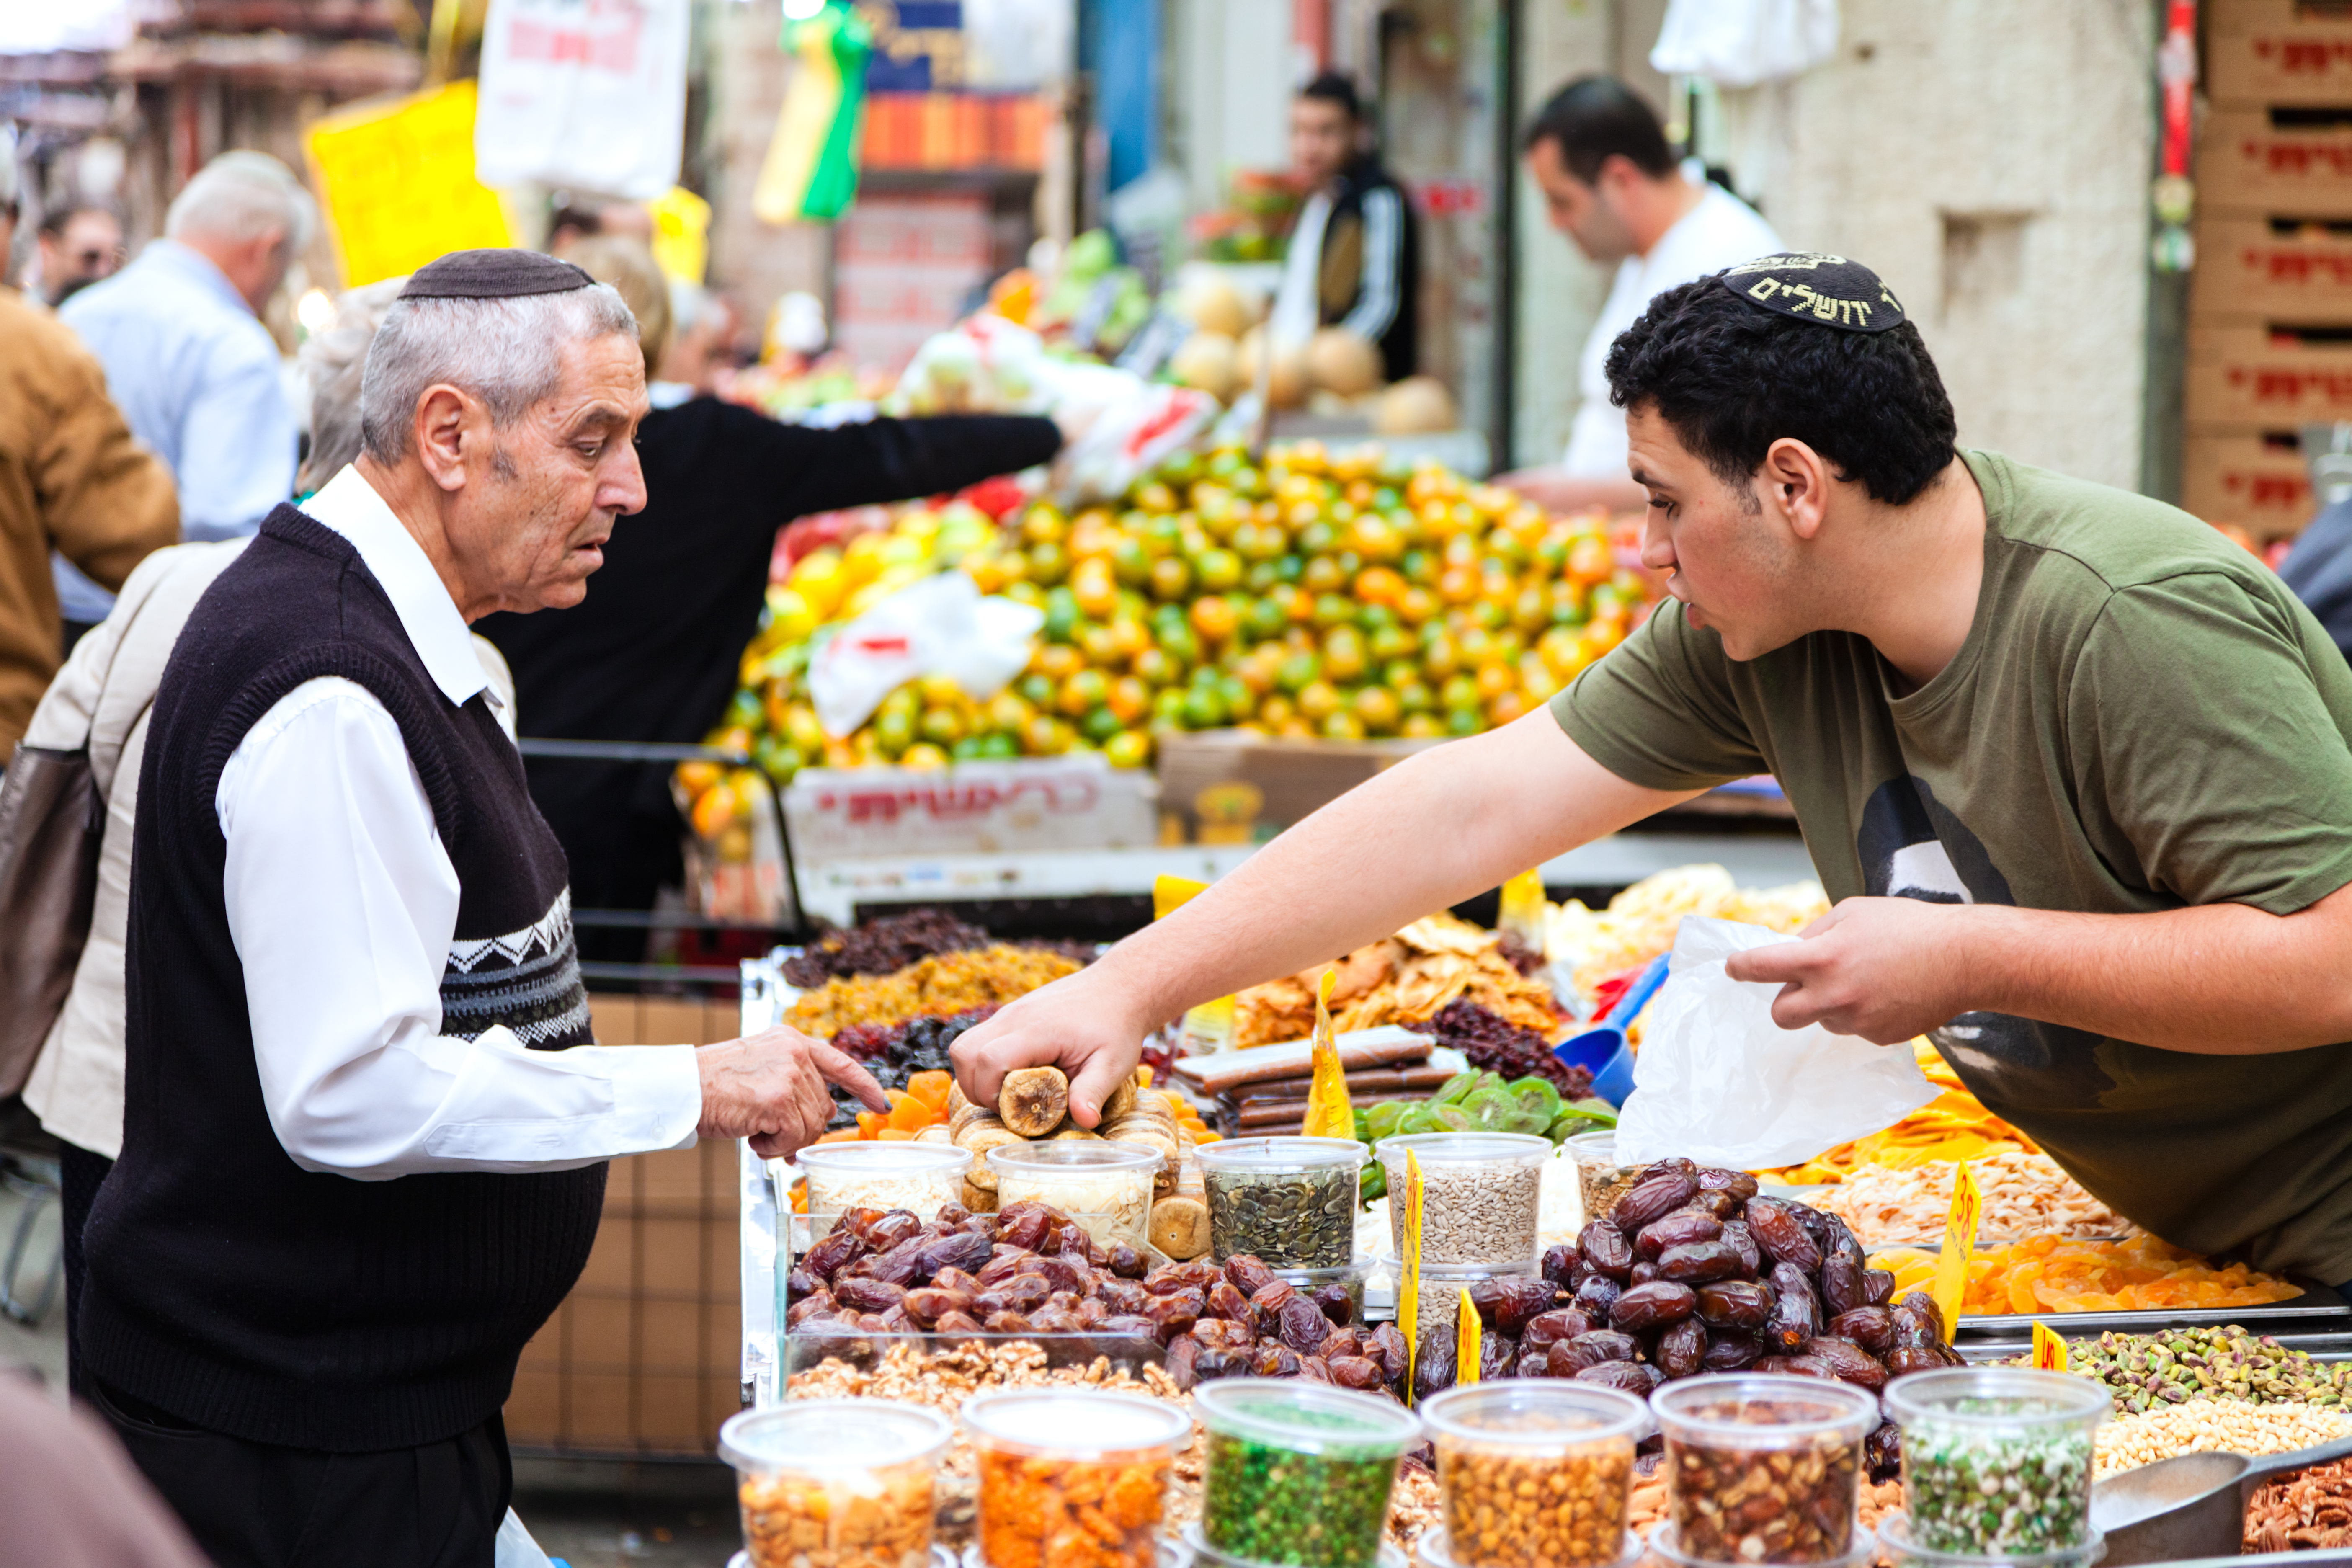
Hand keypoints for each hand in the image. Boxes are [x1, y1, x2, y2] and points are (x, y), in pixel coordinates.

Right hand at [695, 1027, 888, 1158]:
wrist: (682, 1088)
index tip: (880, 1103)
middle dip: (800, 1129)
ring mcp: (789, 1074)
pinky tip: (753, 1136)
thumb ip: (795, 1084)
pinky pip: (794, 1139)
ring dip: (783, 1140)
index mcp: (792, 1041)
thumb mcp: (762, 1070)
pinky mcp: (779, 1099)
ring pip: (809, 1127)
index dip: (864, 1086)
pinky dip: (773, 1147)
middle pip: (822, 1108)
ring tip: (755, 1130)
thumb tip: (824, 1115)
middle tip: (770, 1133)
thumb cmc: (714, 1085)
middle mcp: (795, 1052)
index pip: (840, 1062)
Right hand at [950, 965, 1154, 1127]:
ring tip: (1006, 1093)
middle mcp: (1013, 1017)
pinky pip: (977, 1040)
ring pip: (964, 1045)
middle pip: (964, 1053)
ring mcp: (1008, 1014)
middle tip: (1007, 1105)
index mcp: (1037, 1029)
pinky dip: (983, 1063)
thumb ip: (1093, 1091)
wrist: (1119, 987)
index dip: (992, 1093)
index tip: (1015, 1110)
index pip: (990, 1060)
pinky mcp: (1009, 1016)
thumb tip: (1085, 1121)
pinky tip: (1013, 1076)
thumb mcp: (1113, 1063)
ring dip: (975, 1075)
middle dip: (976, 1088)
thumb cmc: (1117, 1026)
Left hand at [1721, 897, 1978, 1043]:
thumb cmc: (1907, 926)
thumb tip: (1788, 952)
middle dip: (1783, 1001)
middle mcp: (1833, 995)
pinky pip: (1853, 1028)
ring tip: (1864, 978)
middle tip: (1799, 985)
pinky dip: (1859, 1014)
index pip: (1761, 968)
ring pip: (1821, 1021)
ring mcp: (1857, 1021)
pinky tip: (1885, 993)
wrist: (1964, 959)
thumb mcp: (1852, 913)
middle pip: (1780, 1015)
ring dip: (1828, 1004)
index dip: (1740, 968)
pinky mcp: (1878, 1037)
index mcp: (1821, 958)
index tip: (1732, 969)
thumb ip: (1814, 934)